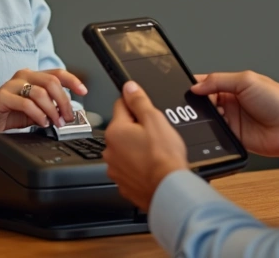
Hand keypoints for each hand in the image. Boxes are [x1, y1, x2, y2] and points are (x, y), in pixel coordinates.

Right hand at [0, 68, 86, 133]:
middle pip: (52, 82)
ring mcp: (11, 84)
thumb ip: (49, 107)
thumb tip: (68, 112)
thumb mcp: (35, 112)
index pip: (57, 73)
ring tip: (54, 123)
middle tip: (67, 117)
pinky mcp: (2, 96)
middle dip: (64, 101)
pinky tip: (41, 122)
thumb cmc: (8, 116)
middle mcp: (23, 76)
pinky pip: (26, 103)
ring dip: (52, 110)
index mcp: (32, 77)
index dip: (73, 81)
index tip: (83, 91)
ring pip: (41, 92)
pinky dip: (38, 114)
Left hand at [102, 81, 188, 210]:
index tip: (146, 112)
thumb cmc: (164, 157)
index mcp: (115, 131)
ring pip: (125, 150)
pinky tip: (151, 167)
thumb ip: (139, 101)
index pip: (120, 106)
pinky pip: (129, 168)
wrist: (169, 189)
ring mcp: (115, 169)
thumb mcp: (155, 120)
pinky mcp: (123, 184)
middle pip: (123, 129)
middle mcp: (110, 150)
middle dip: (137, 129)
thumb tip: (129, 87)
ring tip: (155, 153)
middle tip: (156, 136)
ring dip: (136, 149)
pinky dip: (138, 167)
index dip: (136, 106)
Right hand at [191, 72, 278, 162]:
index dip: (195, 85)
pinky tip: (214, 129)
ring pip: (208, 119)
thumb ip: (219, 80)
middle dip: (198, 103)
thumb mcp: (246, 81)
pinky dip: (212, 133)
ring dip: (205, 118)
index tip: (184, 87)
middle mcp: (231, 102)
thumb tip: (196, 86)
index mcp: (233, 86)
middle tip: (193, 104)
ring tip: (209, 115)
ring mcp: (232, 121)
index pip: (208, 83)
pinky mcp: (233, 138)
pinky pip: (216, 135)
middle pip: (204, 102)